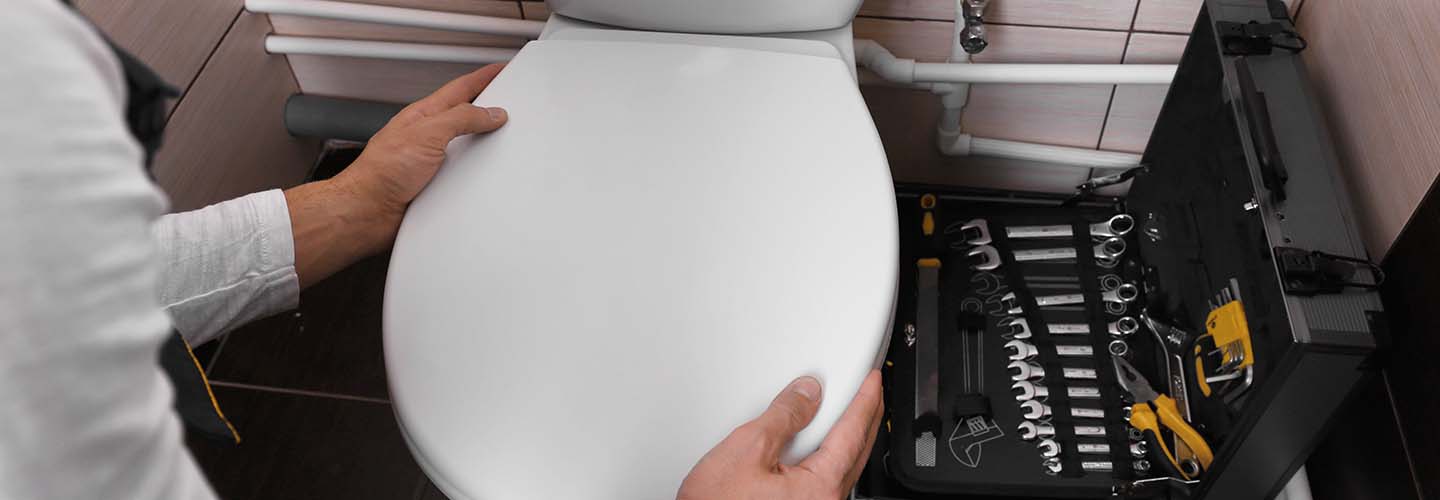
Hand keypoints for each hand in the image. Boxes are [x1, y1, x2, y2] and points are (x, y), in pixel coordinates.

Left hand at [285, 64, 508, 286]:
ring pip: (463, 144)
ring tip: (497, 131)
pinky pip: (462, 172)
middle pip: (464, 114)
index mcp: (425, 116)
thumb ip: (461, 119)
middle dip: (485, 104)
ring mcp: (430, 160)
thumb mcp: (427, 135)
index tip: (499, 69)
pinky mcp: (433, 184)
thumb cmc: (381, 172)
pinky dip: (475, 171)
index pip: (460, 89)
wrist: (367, 211)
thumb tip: (490, 113)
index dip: (483, 77)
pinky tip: (480, 171)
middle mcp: (427, 136)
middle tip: (504, 96)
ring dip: (480, 140)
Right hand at [677, 370, 883, 499]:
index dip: (864, 400)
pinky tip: (818, 446)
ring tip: (846, 413)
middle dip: (865, 418)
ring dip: (848, 438)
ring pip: (843, 466)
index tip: (871, 381)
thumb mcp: (748, 448)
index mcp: (821, 486)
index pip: (853, 432)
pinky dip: (829, 456)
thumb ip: (783, 416)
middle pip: (857, 451)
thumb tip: (806, 395)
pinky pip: (826, 479)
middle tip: (869, 392)